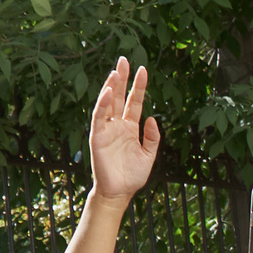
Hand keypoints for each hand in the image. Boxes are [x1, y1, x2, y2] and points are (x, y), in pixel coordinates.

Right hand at [86, 58, 160, 202]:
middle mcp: (118, 125)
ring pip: (108, 103)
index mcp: (130, 127)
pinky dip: (103, 104)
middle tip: (124, 59)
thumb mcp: (149, 155)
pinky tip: (108, 92)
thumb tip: (154, 119)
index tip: (143, 69)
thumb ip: (153, 138)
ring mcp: (107, 129)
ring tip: (116, 71)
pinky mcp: (98, 136)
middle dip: (122, 78)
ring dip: (111, 87)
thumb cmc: (133, 176)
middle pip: (120, 96)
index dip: (139, 86)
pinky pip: (100, 117)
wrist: (119, 192)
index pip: (135, 102)